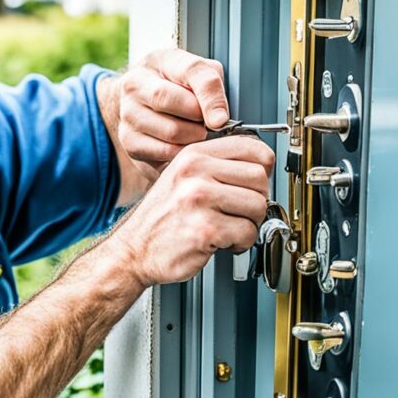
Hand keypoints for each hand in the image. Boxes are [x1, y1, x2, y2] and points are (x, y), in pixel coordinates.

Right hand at [108, 135, 274, 286]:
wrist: (135, 250)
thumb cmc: (162, 217)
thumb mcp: (182, 177)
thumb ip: (216, 166)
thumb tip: (260, 167)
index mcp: (193, 156)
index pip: (252, 148)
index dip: (262, 168)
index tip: (254, 182)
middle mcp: (196, 173)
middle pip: (259, 178)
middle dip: (256, 200)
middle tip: (240, 211)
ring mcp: (200, 200)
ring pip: (258, 206)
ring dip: (250, 223)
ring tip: (229, 227)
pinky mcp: (206, 230)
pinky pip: (247, 233)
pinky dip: (241, 243)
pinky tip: (222, 241)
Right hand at [115, 49, 230, 180]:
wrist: (140, 106)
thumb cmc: (177, 89)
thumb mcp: (197, 77)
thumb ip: (211, 85)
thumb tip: (219, 118)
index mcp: (161, 60)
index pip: (191, 71)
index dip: (210, 97)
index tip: (222, 120)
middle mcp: (136, 83)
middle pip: (171, 101)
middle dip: (198, 119)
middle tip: (209, 127)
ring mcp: (128, 112)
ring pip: (170, 131)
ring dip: (192, 138)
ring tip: (197, 135)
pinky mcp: (128, 139)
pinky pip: (163, 151)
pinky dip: (181, 154)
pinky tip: (185, 147)